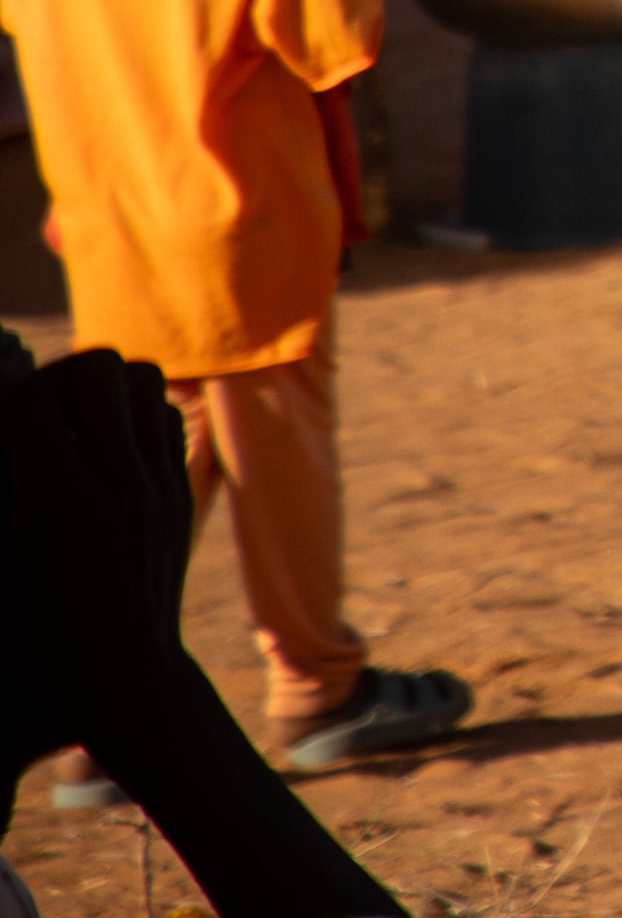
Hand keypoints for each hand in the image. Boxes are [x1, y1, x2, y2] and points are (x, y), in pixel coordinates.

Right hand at [0, 344, 199, 757]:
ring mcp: (157, 483)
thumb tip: (5, 436)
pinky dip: (137, 415)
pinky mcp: (180, 493)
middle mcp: (117, 481)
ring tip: (72, 420)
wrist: (118, 678)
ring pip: (144, 380)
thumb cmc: (31, 634)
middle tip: (37, 409)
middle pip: (99, 367)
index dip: (5, 399)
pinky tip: (106, 448)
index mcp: (57, 499)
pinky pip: (166, 417)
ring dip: (104, 387)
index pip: (31, 399)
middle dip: (59, 376)